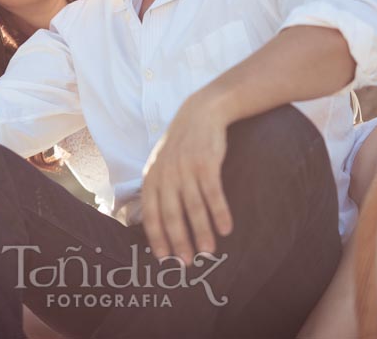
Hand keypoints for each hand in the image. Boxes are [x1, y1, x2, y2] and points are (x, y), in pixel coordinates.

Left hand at [141, 92, 232, 265]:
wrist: (201, 112)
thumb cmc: (181, 144)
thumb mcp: (160, 162)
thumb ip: (157, 188)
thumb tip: (156, 222)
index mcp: (152, 177)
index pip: (151, 214)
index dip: (157, 238)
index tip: (165, 259)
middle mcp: (166, 174)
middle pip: (171, 215)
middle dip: (179, 241)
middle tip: (188, 263)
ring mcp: (186, 168)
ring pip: (193, 207)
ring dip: (202, 232)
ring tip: (209, 252)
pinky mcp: (206, 163)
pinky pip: (213, 193)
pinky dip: (220, 213)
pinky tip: (226, 229)